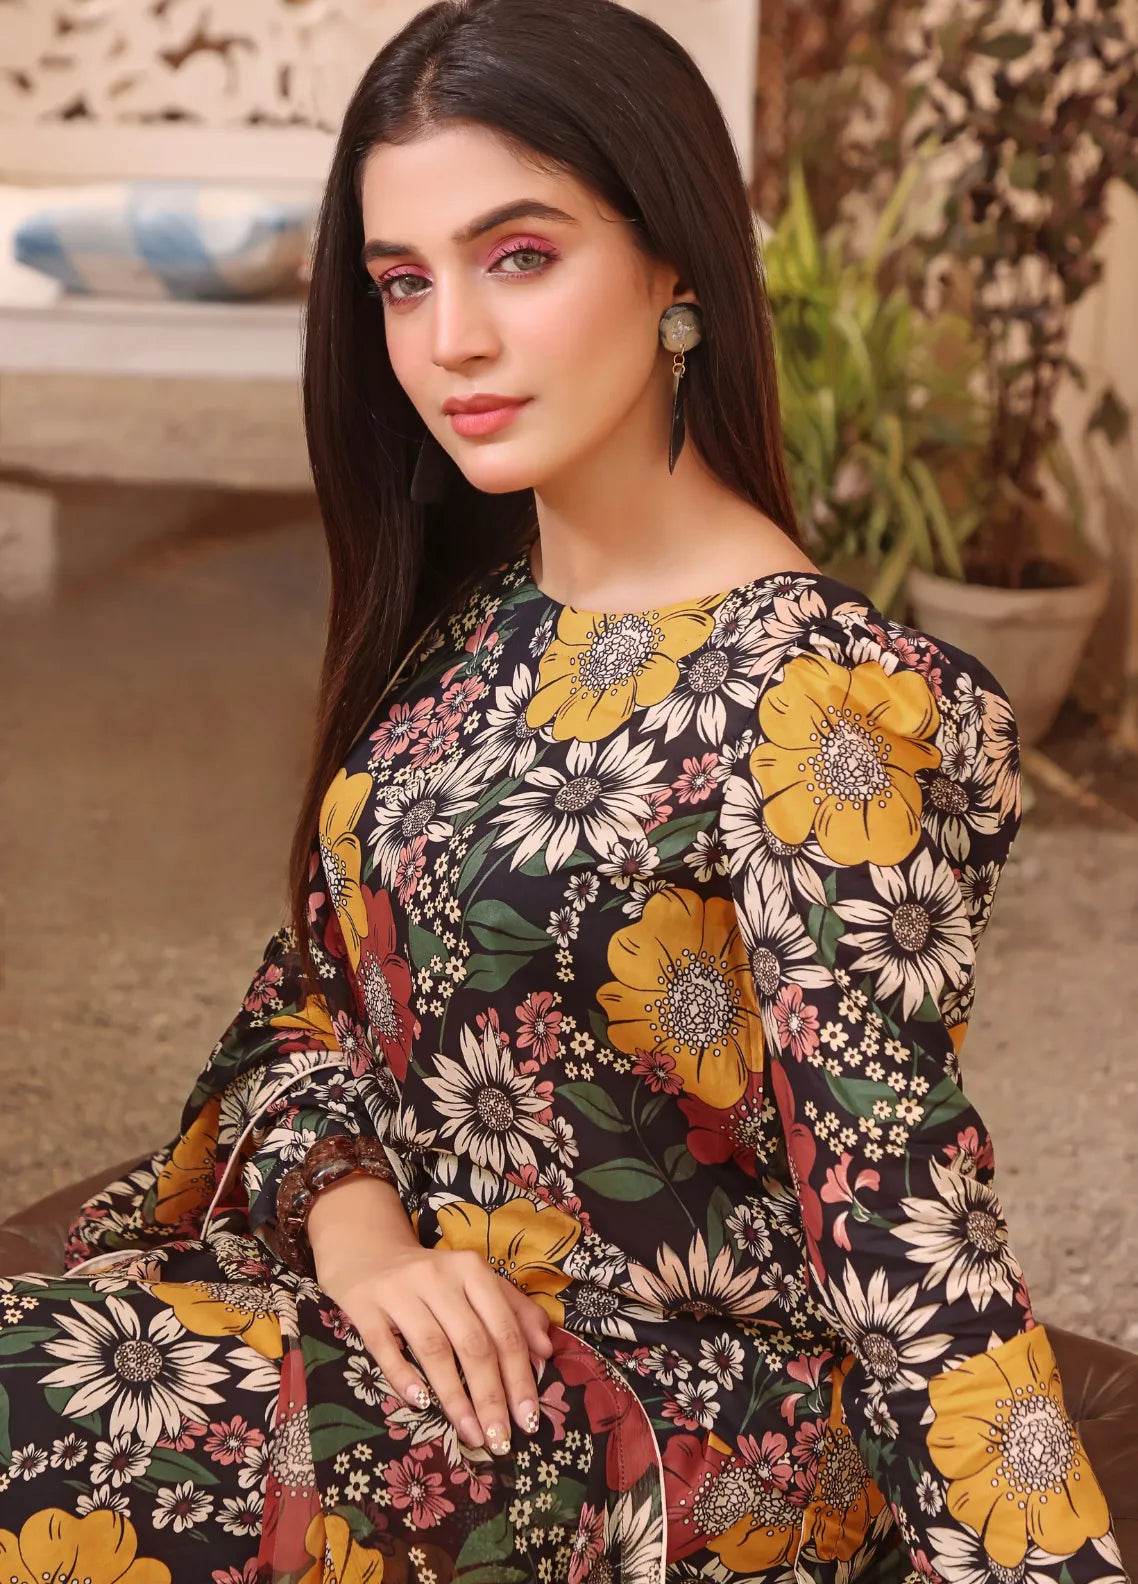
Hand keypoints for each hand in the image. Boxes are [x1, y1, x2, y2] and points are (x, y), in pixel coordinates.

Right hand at [318, 1241, 553, 1454]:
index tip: (530, 1420)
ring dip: (455, 1398)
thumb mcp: (476, 1283)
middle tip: (501, 1440)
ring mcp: (399, 1290)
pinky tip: (420, 1404)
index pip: (504, 1328)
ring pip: (434, 1349)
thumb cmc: (433, 1277)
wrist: (368, 1250)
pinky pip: (385, 1347)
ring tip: (471, 1434)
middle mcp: (438, 1276)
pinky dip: (404, 1377)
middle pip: (472, 1343)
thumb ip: (514, 1311)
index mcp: (472, 1270)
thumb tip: (545, 1352)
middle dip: (491, 1397)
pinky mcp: (365, 1305)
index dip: (519, 1376)